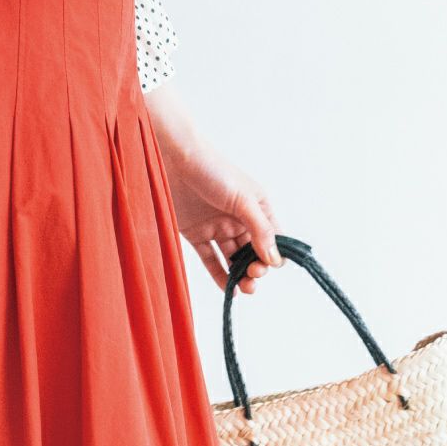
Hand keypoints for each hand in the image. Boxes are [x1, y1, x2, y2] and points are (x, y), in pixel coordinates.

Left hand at [158, 135, 283, 296]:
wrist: (171, 157)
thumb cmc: (211, 169)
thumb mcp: (241, 197)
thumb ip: (260, 228)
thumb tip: (275, 258)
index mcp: (255, 206)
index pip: (274, 237)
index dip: (275, 254)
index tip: (268, 266)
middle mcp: (238, 218)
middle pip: (254, 252)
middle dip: (257, 268)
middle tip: (252, 276)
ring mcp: (217, 226)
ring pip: (234, 259)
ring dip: (241, 276)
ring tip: (243, 288)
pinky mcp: (196, 233)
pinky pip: (211, 259)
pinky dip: (220, 275)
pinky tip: (227, 288)